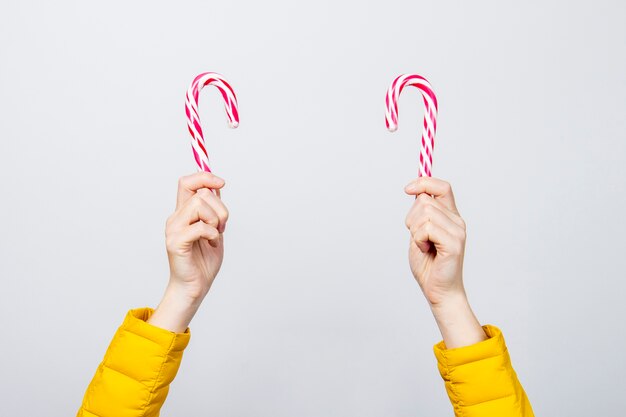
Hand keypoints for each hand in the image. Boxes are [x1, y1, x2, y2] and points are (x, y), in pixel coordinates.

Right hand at [148, 172, 228, 331]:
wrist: (195, 286)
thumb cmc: (204, 260)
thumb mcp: (214, 229)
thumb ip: (213, 209)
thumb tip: (217, 186)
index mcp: (183, 213)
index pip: (187, 182)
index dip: (204, 177)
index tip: (221, 182)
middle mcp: (175, 218)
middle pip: (200, 193)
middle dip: (220, 208)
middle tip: (222, 227)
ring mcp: (173, 230)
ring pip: (199, 205)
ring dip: (216, 221)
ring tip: (215, 236)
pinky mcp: (175, 242)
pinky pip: (200, 227)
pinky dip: (212, 235)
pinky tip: (211, 244)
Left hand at [404, 177, 465, 305]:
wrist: (438, 291)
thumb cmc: (428, 265)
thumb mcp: (419, 233)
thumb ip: (421, 215)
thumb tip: (416, 192)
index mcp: (451, 217)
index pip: (442, 187)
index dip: (424, 182)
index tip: (407, 189)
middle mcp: (457, 221)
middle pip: (425, 200)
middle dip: (411, 218)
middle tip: (418, 238)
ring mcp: (457, 232)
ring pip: (424, 213)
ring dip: (415, 231)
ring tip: (423, 246)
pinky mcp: (454, 244)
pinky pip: (426, 229)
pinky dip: (418, 240)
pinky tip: (426, 251)